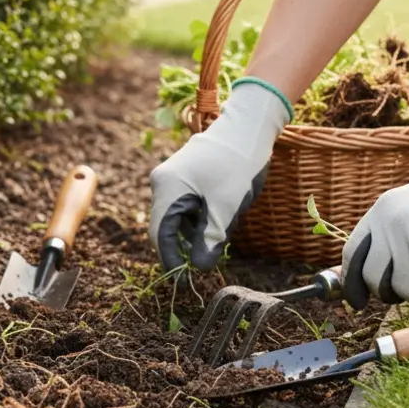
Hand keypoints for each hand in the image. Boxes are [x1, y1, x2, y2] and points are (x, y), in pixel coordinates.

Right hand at [149, 79, 292, 269]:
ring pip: (176, 217)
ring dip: (194, 232)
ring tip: (221, 233)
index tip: (185, 281)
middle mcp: (162, 182)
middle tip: (207, 261)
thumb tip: (200, 267)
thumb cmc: (238, 164)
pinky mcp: (182, 175)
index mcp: (167, 188)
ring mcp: (171, 177)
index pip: (160, 235)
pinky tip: (219, 217)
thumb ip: (210, 240)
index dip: (171, 260)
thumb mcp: (226, 208)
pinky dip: (198, 218)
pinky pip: (184, 205)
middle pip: (165, 226)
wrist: (248, 127)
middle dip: (184, 246)